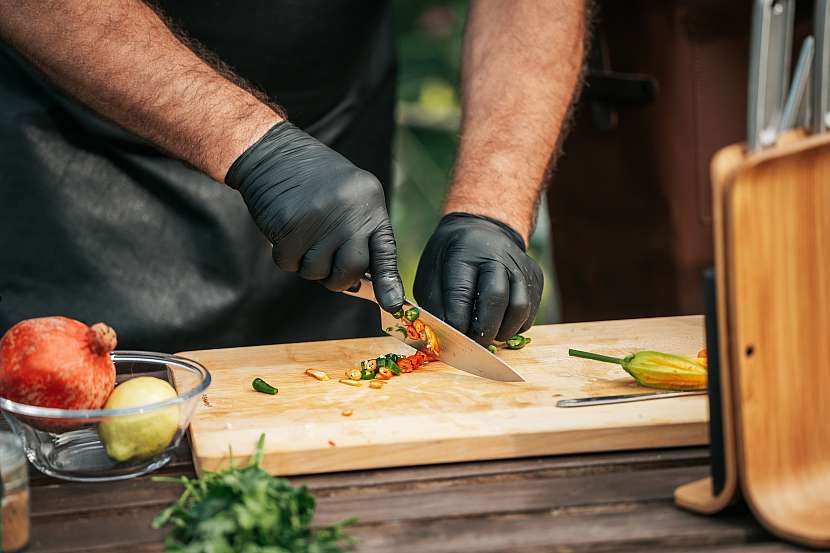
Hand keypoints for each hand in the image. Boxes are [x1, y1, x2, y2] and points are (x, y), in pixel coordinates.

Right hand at [226, 122, 403, 311]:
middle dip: (337, 277)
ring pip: (317, 273)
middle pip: (351, 270)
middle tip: (326, 261)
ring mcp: (320, 220)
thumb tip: (361, 284)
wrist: (275, 153)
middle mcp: (349, 212)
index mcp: (370, 204)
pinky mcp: (290, 226)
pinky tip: (286, 231)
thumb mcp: (350, 197)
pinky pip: (289, 265)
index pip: (385, 251)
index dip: (389, 282)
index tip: (393, 305)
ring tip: (304, 234)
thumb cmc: (315, 182)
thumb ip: (359, 235)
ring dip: (306, 263)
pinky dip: (285, 255)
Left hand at [414, 213, 542, 345]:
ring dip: (501, 331)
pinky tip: (498, 324)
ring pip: (519, 309)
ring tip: (486, 335)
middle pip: (496, 298)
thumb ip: (436, 306)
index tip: (453, 339)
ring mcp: (521, 266)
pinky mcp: (536, 278)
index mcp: (465, 250)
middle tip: (472, 344)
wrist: (482, 230)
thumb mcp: (431, 274)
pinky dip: (513, 327)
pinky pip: (528, 313)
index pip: (462, 292)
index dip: (457, 322)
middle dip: (482, 330)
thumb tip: (446, 339)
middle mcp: (498, 254)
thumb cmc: (450, 259)